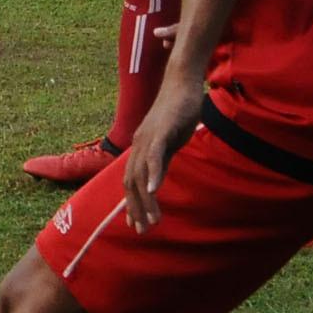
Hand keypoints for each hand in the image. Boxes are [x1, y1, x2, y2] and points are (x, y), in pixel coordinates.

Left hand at [120, 88, 197, 231]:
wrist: (182, 82)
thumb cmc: (178, 111)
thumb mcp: (170, 142)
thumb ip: (162, 161)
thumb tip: (155, 182)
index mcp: (141, 148)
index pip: (130, 181)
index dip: (132, 204)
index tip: (136, 224)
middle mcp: (139, 144)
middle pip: (131, 183)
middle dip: (136, 209)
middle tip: (143, 230)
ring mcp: (148, 138)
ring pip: (140, 174)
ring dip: (145, 200)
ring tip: (152, 220)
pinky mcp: (161, 131)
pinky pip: (154, 156)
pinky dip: (153, 174)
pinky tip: (153, 191)